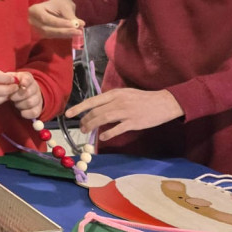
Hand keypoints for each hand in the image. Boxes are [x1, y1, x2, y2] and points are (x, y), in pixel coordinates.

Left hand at [9, 71, 43, 118]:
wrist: (21, 94)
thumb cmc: (13, 86)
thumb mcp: (10, 80)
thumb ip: (8, 80)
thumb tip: (7, 83)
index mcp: (27, 78)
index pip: (28, 78)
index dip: (25, 82)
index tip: (21, 85)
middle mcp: (35, 87)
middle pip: (28, 92)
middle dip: (16, 96)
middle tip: (11, 97)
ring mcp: (37, 98)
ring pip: (30, 102)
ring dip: (20, 104)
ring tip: (15, 103)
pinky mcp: (38, 109)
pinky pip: (34, 112)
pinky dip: (26, 113)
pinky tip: (21, 111)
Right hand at [28, 0, 82, 38]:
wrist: (56, 6)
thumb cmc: (59, 3)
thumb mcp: (64, 6)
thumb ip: (70, 16)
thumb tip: (80, 24)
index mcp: (35, 10)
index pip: (46, 19)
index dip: (59, 23)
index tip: (73, 25)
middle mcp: (33, 21)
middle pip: (47, 29)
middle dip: (63, 31)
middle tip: (78, 31)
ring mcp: (36, 29)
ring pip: (50, 34)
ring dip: (65, 34)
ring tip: (78, 32)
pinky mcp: (42, 34)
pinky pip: (52, 36)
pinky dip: (63, 36)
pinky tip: (72, 34)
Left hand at [66, 88, 183, 140]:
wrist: (163, 102)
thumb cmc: (143, 99)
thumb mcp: (125, 93)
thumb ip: (111, 100)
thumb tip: (97, 108)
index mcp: (115, 94)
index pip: (92, 101)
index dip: (79, 108)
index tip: (68, 114)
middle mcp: (118, 102)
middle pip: (95, 112)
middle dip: (85, 120)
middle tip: (81, 127)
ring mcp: (126, 112)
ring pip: (103, 119)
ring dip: (92, 126)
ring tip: (86, 131)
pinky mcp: (133, 122)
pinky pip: (117, 129)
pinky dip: (107, 133)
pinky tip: (102, 137)